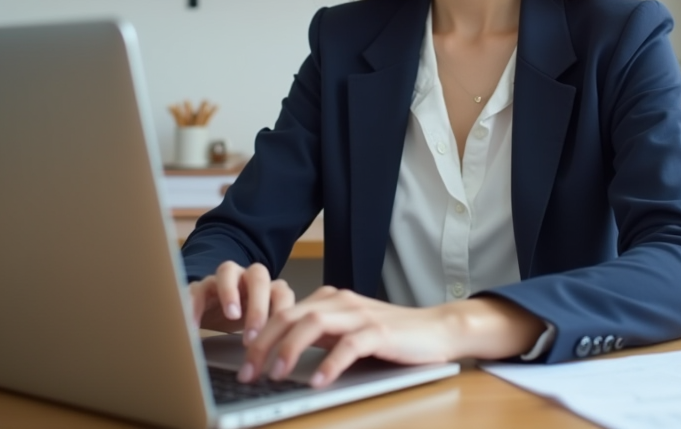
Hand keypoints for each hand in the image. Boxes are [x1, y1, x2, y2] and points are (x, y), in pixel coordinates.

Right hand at [189, 261, 296, 342]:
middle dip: (257, 306)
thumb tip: (284, 360)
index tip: (276, 338)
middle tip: (252, 336)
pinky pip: (197, 289)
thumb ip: (272, 334)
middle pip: (258, 277)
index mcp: (266, 288)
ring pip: (228, 271)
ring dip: (230, 293)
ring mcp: (221, 280)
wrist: (212, 311)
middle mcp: (246, 278)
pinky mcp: (199, 286)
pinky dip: (195, 306)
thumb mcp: (259, 327)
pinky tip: (193, 326)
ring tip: (230, 316)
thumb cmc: (242, 319)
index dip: (281, 312)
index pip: (282, 292)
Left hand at [239, 287, 545, 387]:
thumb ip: (320, 336)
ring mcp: (361, 315)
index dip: (259, 335)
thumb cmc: (391, 335)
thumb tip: (280, 354)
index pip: (285, 313)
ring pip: (314, 323)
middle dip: (264, 343)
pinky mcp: (381, 332)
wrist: (437, 329)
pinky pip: (349, 345)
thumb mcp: (348, 332)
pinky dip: (330, 364)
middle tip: (248, 372)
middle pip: (292, 315)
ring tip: (274, 374)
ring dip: (289, 349)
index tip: (242, 360)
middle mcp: (342, 302)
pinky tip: (318, 381)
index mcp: (331, 300)